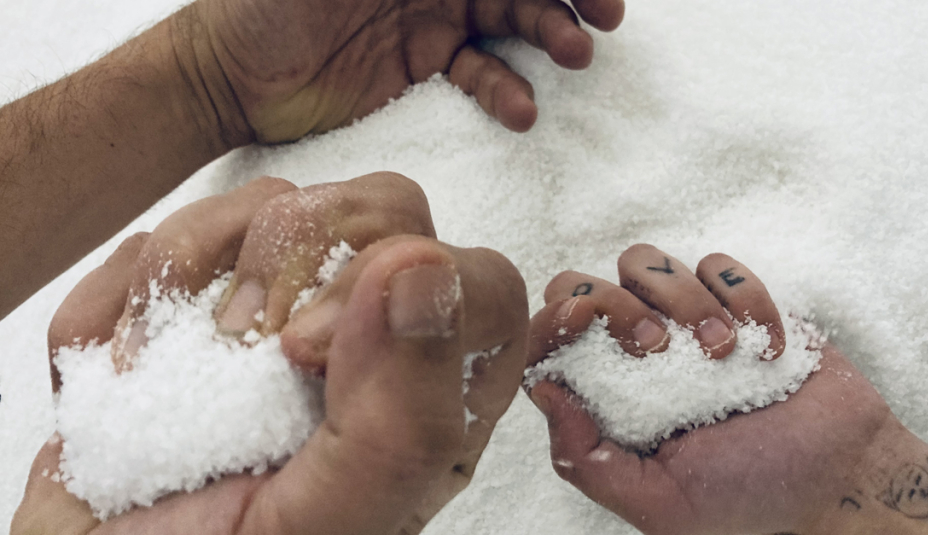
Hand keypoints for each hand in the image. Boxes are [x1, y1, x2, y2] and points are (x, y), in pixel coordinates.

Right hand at [13, 172, 528, 534]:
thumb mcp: (326, 524)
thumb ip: (402, 422)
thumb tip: (426, 272)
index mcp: (429, 396)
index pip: (482, 285)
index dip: (402, 285)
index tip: (302, 351)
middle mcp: (371, 335)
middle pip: (388, 210)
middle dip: (295, 266)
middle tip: (238, 347)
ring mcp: (286, 299)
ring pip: (281, 203)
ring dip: (197, 278)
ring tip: (159, 371)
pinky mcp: (203, 282)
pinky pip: (183, 227)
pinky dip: (131, 293)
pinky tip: (124, 368)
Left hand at [182, 0, 625, 143]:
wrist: (228, 77)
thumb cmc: (262, 2)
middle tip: (605, 18)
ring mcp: (433, 21)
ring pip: (512, 23)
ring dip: (549, 36)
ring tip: (573, 57)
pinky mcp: (425, 72)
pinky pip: (481, 76)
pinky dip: (506, 91)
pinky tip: (522, 110)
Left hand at [525, 244, 927, 534]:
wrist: (846, 479)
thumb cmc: (752, 500)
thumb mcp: (659, 501)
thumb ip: (587, 457)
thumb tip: (540, 387)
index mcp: (607, 398)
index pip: (550, 339)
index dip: (551, 321)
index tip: (580, 325)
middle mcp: (636, 355)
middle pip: (584, 286)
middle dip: (614, 304)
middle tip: (656, 347)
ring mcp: (686, 323)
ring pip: (644, 262)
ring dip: (681, 299)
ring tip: (722, 352)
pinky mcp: (738, 302)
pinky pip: (716, 263)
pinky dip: (739, 293)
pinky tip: (764, 343)